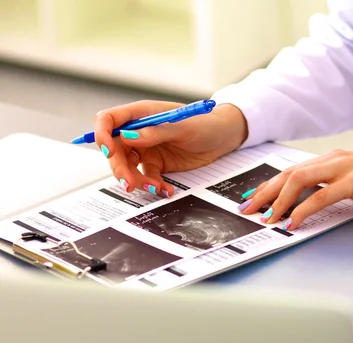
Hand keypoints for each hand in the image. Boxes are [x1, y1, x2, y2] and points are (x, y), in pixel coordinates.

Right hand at [94, 101, 247, 196]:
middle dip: (119, 168)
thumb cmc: (204, 123)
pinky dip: (153, 185)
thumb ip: (154, 132)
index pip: (109, 120)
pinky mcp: (157, 164)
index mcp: (141, 114)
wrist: (223, 137)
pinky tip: (166, 190)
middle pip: (115, 150)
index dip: (102, 135)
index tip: (108, 152)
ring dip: (136, 180)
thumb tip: (126, 136)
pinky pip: (146, 177)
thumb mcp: (181, 127)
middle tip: (129, 183)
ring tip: (155, 188)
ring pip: (128, 167)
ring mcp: (147, 149)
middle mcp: (139, 131)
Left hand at [238, 150, 352, 230]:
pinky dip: (304, 209)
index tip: (255, 199)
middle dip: (264, 192)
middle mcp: (333, 159)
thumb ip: (332, 188)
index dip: (270, 186)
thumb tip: (309, 204)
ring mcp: (343, 169)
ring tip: (267, 218)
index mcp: (332, 159)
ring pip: (299, 181)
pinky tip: (294, 222)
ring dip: (279, 201)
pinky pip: (321, 196)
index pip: (293, 171)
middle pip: (289, 174)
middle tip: (247, 209)